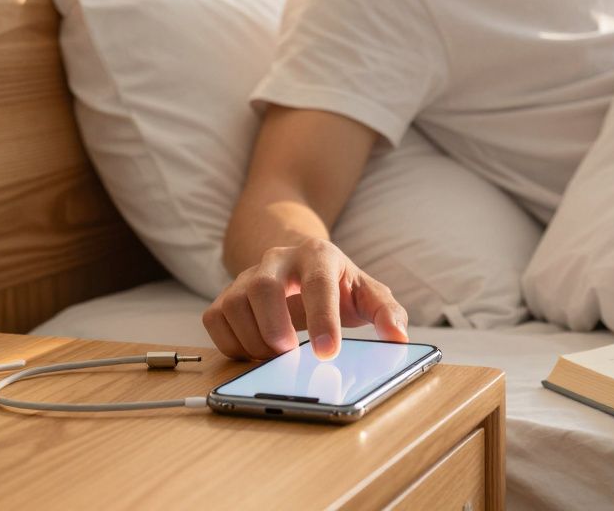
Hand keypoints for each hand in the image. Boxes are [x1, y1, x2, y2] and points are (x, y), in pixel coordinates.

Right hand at [203, 238, 407, 360]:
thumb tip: (399, 337)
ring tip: (277, 357)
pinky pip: (215, 320)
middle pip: (264, 287)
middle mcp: (277, 260)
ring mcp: (247, 277)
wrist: (300, 266)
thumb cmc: (337, 284)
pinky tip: (255, 353)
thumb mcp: (368, 294)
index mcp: (317, 256)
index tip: (328, 352)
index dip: (322, 319)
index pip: (318, 284)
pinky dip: (231, 344)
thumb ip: (387, 313)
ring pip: (233, 305)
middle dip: (275, 327)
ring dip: (253, 340)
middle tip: (290, 355)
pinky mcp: (226, 296)